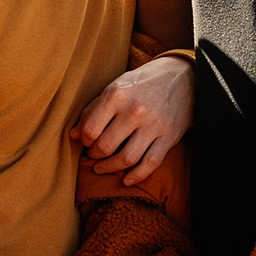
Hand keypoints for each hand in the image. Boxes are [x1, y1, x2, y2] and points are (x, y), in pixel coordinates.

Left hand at [72, 56, 193, 184]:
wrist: (183, 76)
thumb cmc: (143, 82)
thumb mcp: (115, 87)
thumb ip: (92, 110)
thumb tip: (73, 135)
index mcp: (117, 95)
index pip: (91, 130)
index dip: (85, 141)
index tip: (87, 142)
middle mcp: (135, 110)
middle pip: (106, 147)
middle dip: (95, 156)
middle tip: (93, 156)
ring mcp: (154, 125)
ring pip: (126, 159)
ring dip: (110, 168)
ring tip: (102, 168)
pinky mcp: (169, 137)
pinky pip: (150, 164)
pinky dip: (136, 176)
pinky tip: (126, 179)